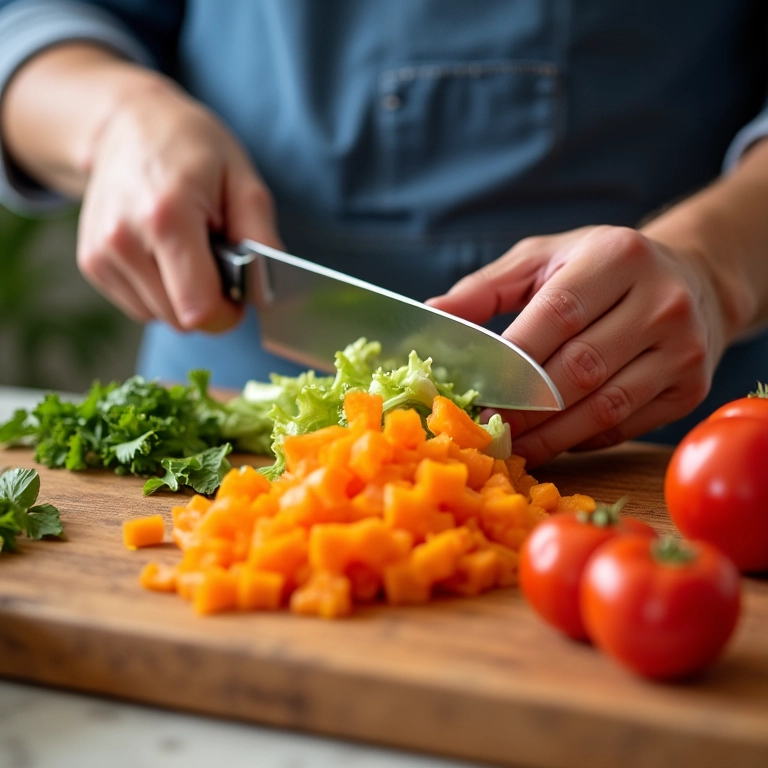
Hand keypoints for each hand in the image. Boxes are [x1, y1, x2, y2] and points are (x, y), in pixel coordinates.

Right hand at [77, 80, 281, 331]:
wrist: (127, 124)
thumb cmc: (193, 149)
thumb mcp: (243, 181)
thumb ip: (260, 239)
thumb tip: (267, 293)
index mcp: (167, 218)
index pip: (199, 310)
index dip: (227, 313)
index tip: (237, 294)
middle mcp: (124, 240)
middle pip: (180, 320)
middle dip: (207, 302)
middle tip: (214, 260)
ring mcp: (101, 253)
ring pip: (158, 317)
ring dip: (181, 298)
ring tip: (187, 250)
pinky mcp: (90, 263)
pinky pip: (138, 306)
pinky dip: (158, 292)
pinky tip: (163, 254)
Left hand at [427, 226, 729, 466]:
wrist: (689, 281)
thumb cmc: (598, 270)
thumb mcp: (543, 260)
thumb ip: (485, 288)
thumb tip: (431, 316)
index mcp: (618, 257)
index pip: (556, 315)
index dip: (512, 361)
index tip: (475, 391)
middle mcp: (662, 301)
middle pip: (580, 368)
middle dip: (525, 406)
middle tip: (485, 427)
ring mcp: (684, 349)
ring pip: (604, 407)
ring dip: (549, 435)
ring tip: (510, 445)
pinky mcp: (690, 389)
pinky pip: (623, 426)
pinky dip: (579, 440)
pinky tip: (548, 441)